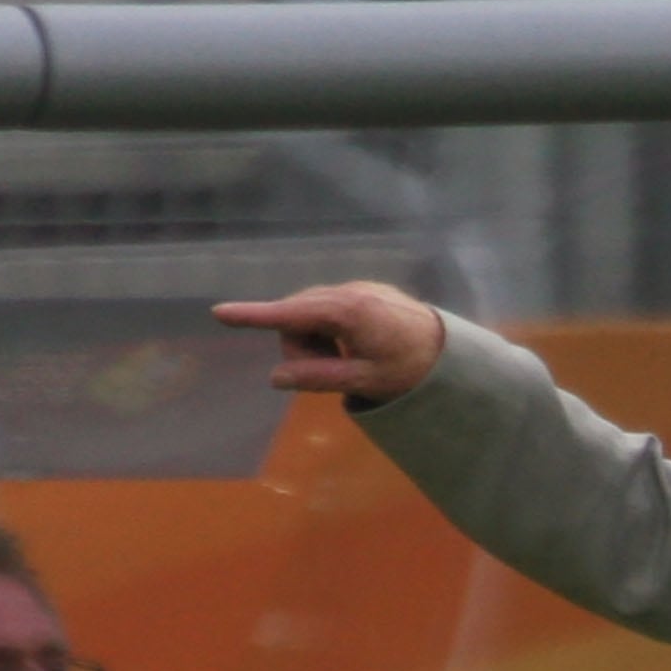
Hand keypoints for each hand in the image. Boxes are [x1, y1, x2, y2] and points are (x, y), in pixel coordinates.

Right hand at [212, 282, 449, 404]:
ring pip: (311, 314)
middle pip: (297, 317)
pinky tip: (356, 347)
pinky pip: (329, 309)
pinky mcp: (364, 291)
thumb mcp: (364, 381)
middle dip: (301, 348)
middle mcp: (347, 292)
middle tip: (331, 374)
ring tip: (348, 361)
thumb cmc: (411, 369)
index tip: (219, 313)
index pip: (289, 314)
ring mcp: (356, 288)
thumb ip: (318, 378)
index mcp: (347, 312)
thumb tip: (277, 378)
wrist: (451, 351)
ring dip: (316, 341)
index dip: (253, 316)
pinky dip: (331, 332)